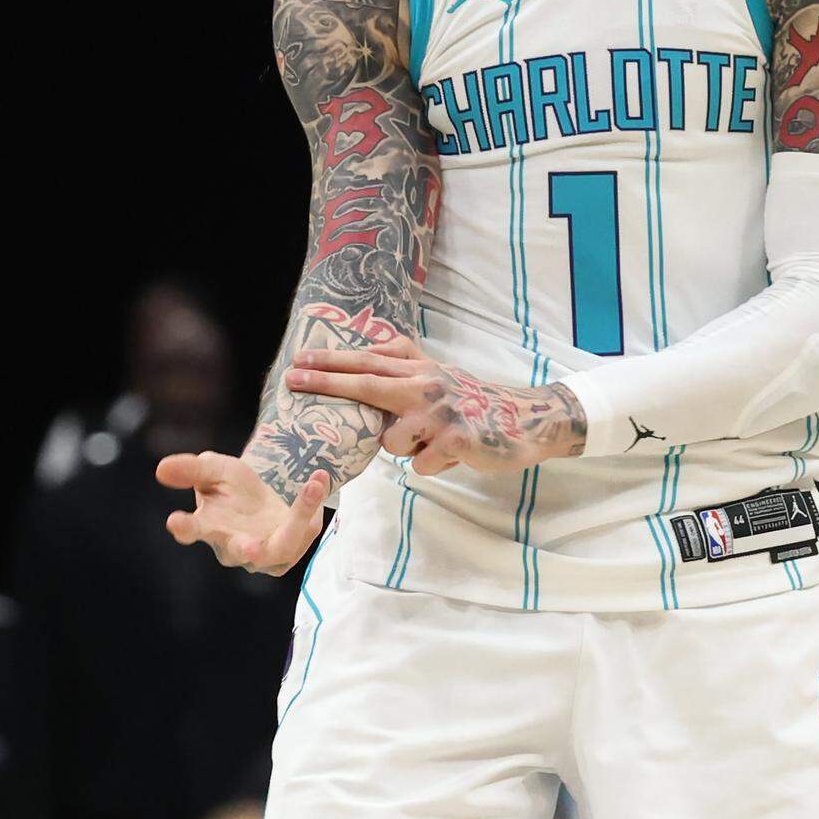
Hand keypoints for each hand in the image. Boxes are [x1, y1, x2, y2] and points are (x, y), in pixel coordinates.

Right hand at [156, 451, 328, 575]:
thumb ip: (192, 469)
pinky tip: (318, 480)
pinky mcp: (291, 551)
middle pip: (238, 552)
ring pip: (282, 546)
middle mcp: (235, 547)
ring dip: (298, 517)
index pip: (191, 531)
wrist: (266, 497)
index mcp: (209, 527)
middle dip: (245, 549)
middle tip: (248, 545)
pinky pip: (305, 532)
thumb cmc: (235, 489)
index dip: (184, 528)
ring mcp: (265, 555)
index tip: (175, 521)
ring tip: (311, 486)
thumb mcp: (216, 470)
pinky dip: (312, 506)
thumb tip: (161, 468)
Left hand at [285, 335, 585, 475]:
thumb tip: (365, 353)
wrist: (524, 421)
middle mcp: (427, 386)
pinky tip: (452, 454)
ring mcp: (441, 413)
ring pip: (392, 442)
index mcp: (421, 370)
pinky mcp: (456, 440)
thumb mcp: (439, 373)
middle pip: (368, 385)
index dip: (332, 361)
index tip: (299, 360)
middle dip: (328, 382)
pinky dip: (431, 464)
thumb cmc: (473, 400)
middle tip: (294, 378)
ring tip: (432, 441)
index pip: (369, 363)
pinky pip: (420, 465)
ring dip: (406, 449)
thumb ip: (404, 363)